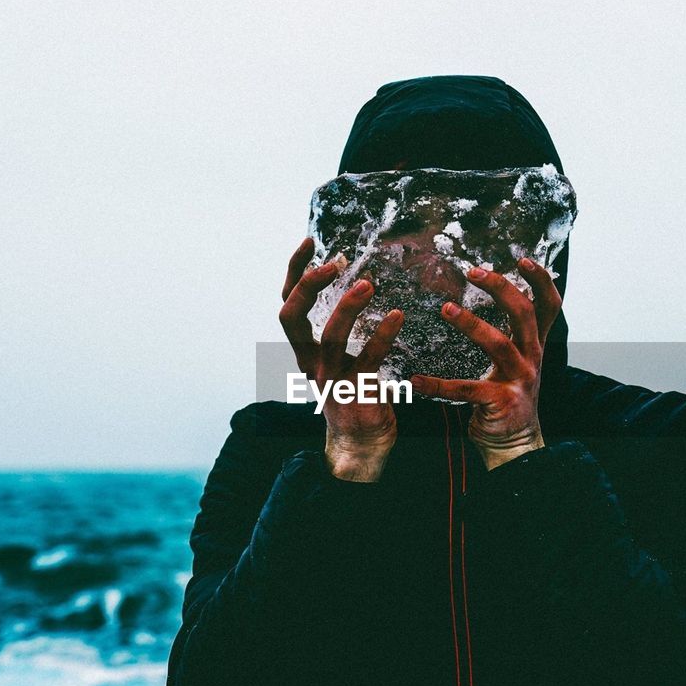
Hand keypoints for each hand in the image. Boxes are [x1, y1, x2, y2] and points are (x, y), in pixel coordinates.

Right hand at [280, 237, 403, 480]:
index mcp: (304, 349)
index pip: (288, 302)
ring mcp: (331, 378)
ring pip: (330, 337)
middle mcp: (310, 361)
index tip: (309, 242)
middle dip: (307, 286)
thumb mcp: (337, 358)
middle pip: (291, 317)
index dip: (295, 272)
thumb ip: (338, 329)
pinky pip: (369, 359)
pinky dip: (383, 336)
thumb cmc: (354, 393)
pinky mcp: (356, 391)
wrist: (363, 443)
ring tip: (368, 284)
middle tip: (333, 263)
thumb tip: (352, 284)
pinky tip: (397, 316)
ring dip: (347, 307)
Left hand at [410, 258, 562, 470]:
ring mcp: (520, 380)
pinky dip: (440, 385)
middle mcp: (532, 358)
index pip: (548, 305)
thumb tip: (499, 296)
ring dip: (472, 323)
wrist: (513, 444)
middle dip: (501, 288)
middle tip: (473, 271)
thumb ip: (511, 334)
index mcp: (534, 345)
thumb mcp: (517, 362)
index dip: (540, 280)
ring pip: (499, 344)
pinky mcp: (502, 402)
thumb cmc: (506, 398)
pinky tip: (417, 381)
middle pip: (524, 314)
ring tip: (446, 308)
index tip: (522, 258)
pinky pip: (468, 389)